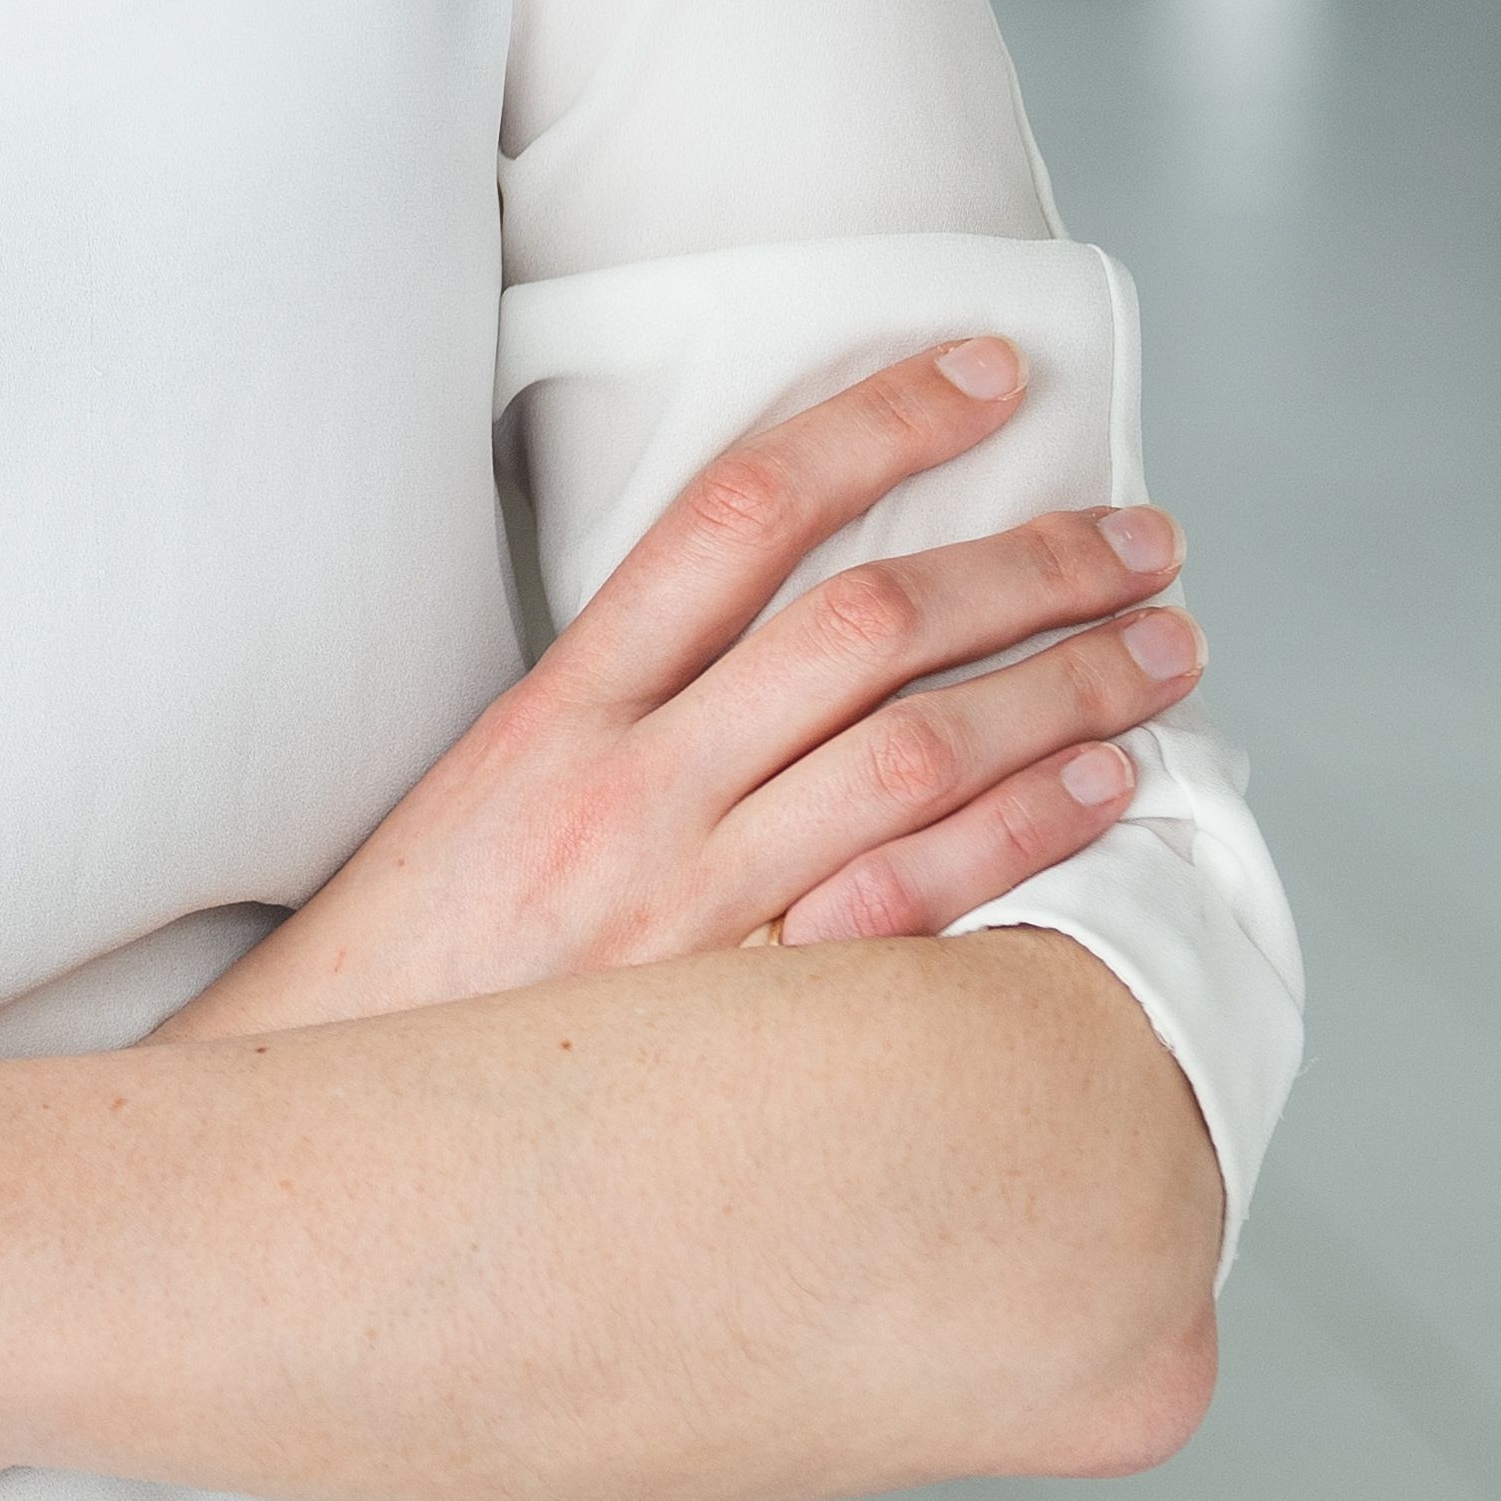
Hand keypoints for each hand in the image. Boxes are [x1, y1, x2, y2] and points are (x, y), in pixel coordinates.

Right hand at [185, 338, 1201, 1041]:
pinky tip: (1113, 786)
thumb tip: (777, 630)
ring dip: (1070, 684)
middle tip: (1143, 530)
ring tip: (1169, 643)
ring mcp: (697, 904)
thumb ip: (621, 708)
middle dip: (1028, 560)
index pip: (737, 512)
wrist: (331, 1125)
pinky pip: (927, 903)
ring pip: (920, 751)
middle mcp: (634, 787)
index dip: (873, 423)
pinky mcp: (750, 1016)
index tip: (981, 375)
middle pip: (864, 623)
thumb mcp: (489, 789)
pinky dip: (1034, 831)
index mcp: (561, 709)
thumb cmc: (414, 962)